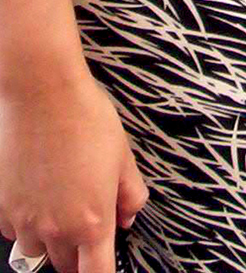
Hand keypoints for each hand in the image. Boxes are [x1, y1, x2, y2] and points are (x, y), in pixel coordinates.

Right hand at [0, 67, 147, 272]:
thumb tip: (129, 215)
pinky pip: (15, 230)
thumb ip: (130, 194)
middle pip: (66, 266)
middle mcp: (56, 228)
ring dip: (50, 238)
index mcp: (92, 221)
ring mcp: (25, 221)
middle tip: (85, 224)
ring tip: (60, 203)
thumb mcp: (122, 155)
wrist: (42, 93)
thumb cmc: (84, 117)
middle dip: (78, 254)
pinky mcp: (3, 208)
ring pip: (38, 250)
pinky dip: (26, 222)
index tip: (103, 269)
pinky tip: (37, 193)